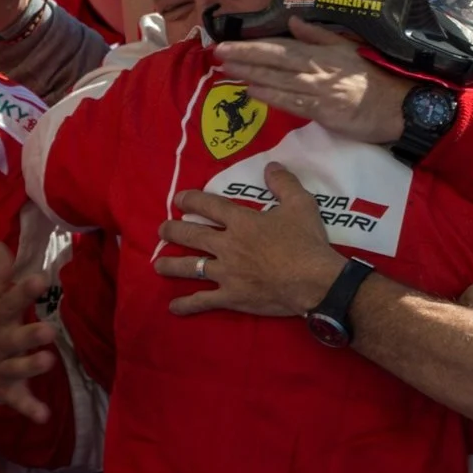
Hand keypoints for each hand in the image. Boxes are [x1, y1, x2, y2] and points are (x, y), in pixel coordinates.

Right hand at [0, 242, 57, 421]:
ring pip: (20, 369)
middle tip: (46, 331)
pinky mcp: (3, 390)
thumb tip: (0, 243)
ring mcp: (0, 368)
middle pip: (16, 339)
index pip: (8, 301)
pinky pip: (18, 402)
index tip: (39, 280)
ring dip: (33, 367)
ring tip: (46, 362)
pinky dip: (30, 410)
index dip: (23, 291)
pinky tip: (43, 416)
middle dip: (31, 336)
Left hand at [157, 163, 349, 317]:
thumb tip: (270, 166)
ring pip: (190, 267)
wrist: (314, 281)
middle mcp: (226, 245)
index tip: (179, 198)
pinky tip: (174, 306)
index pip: (208, 205)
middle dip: (172, 231)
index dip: (191, 199)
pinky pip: (202, 301)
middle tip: (162, 230)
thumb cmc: (306, 242)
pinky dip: (186, 304)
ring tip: (158, 265)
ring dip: (171, 265)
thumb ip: (284, 183)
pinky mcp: (231, 296)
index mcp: (241, 221)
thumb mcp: (301, 204)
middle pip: (191, 235)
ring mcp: (225, 273)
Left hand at [213, 18, 412, 142]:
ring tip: (227, 71)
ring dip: (251, 75)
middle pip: (274, 60)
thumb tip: (294, 23)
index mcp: (322, 52)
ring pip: (278, 80)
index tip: (230, 43)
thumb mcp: (350, 48)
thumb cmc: (374, 78)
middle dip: (245, 56)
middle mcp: (316, 68)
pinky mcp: (323, 112)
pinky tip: (252, 92)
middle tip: (218, 53)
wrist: (398, 106)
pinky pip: (291, 103)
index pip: (281, 46)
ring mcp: (318, 90)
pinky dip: (271, 96)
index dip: (254, 45)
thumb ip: (321, 36)